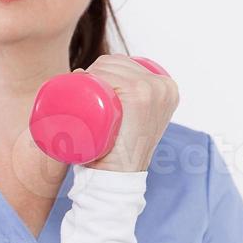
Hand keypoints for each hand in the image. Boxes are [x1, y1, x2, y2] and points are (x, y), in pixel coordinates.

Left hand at [82, 54, 179, 172]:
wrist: (117, 179)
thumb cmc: (117, 153)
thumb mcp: (130, 126)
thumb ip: (126, 109)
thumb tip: (95, 84)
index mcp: (166, 87)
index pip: (125, 64)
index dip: (100, 68)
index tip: (82, 85)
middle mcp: (164, 86)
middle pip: (116, 63)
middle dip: (92, 70)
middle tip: (76, 91)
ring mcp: (155, 90)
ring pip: (110, 66)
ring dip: (90, 72)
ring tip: (78, 90)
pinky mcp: (142, 98)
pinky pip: (112, 74)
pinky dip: (96, 74)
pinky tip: (85, 81)